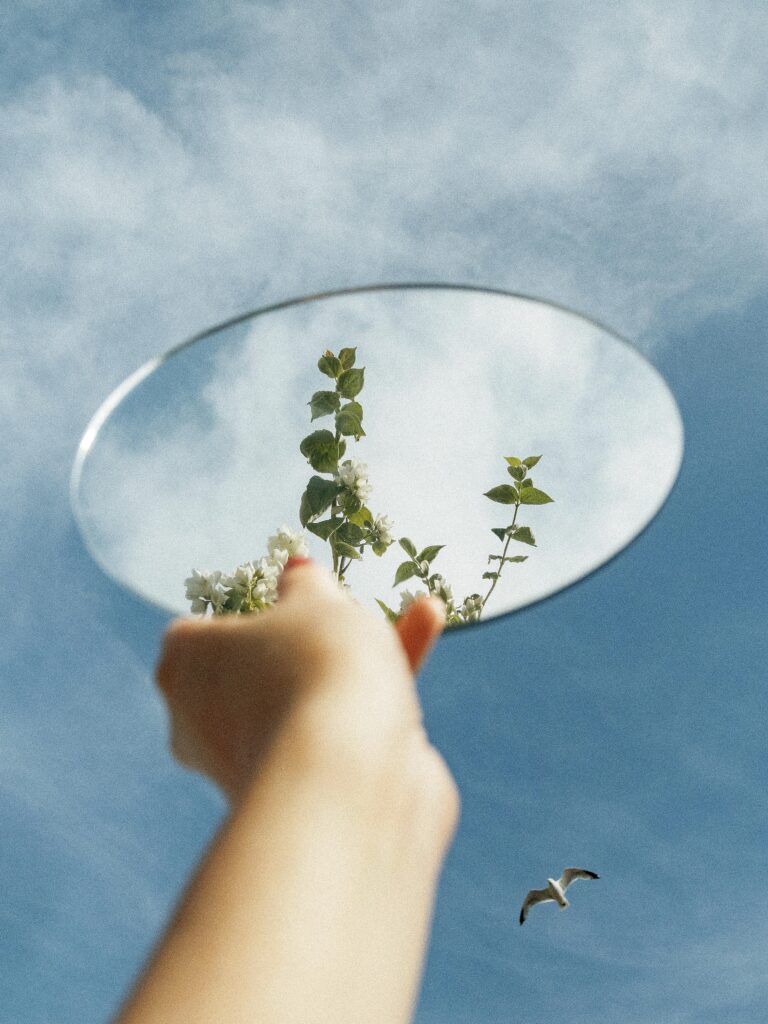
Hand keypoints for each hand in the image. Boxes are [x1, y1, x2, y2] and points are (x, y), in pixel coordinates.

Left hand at [156, 558, 457, 818]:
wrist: (348, 773)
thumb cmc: (313, 668)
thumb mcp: (314, 602)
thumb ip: (306, 585)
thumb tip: (296, 574)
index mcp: (182, 666)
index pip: (202, 631)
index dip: (253, 611)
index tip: (293, 599)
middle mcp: (200, 722)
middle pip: (262, 663)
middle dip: (318, 634)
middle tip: (355, 608)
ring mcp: (250, 762)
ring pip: (308, 695)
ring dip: (363, 656)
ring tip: (427, 613)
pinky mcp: (303, 790)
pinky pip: (338, 730)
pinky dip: (375, 694)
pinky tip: (427, 636)